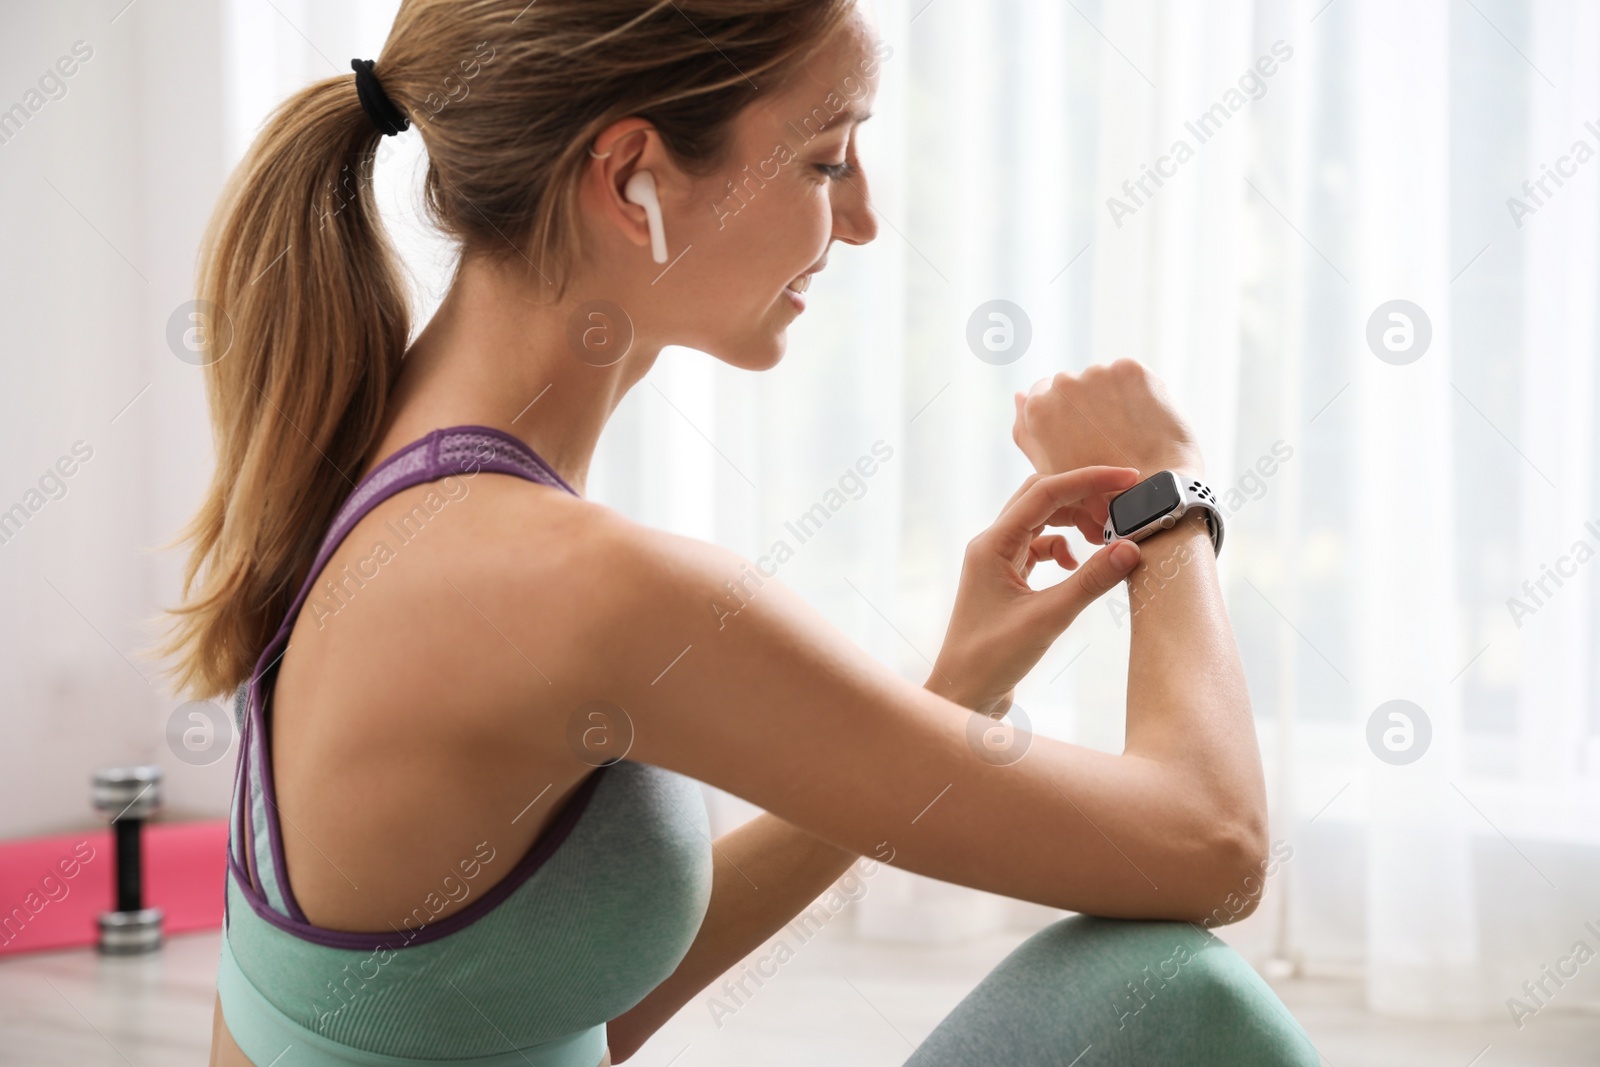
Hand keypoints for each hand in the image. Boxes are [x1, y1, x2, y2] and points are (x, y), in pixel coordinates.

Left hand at [927, 466, 1143, 714]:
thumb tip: (1130, 548)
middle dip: (1083, 497)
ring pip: (1042, 521)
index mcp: (992, 543)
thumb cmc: (992, 659)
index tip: (1126, 478)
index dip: (1088, 480)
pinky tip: (1078, 567)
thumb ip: (1090, 581)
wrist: (963, 693)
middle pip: (1042, 498)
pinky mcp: (1007, 579)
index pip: (1044, 492)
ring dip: (1075, 522)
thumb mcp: (1048, 618)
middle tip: (1122, 509)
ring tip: (1107, 537)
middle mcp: (992, 544)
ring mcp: (998, 561)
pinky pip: (1040, 547)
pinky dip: (1064, 548)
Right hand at [1013, 359, 1204, 479]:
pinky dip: (1138, 395)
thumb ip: (1025, 431)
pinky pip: (1131, 378)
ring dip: (1113, 398)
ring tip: (1128, 433)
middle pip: (1074, 385)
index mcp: (1038, 408)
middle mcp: (1062, 384)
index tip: (1081, 432)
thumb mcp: (1047, 467)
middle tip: (1106, 438)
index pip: (1044, 393)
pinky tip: (1144, 422)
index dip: (1065, 415)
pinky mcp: (1130, 370)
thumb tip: (1019, 395)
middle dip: (1087, 404)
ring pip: (1104, 380)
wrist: (1148, 492)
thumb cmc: (1094, 490)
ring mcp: (1097, 374)